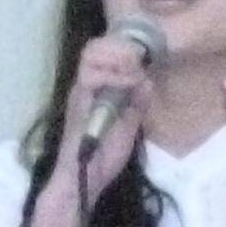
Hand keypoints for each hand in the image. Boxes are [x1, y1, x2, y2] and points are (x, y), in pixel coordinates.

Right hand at [63, 29, 154, 192]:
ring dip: (116, 56)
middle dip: (120, 46)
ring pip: (90, 54)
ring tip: (134, 68)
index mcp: (97, 89)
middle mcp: (86, 86)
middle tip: (140, 58)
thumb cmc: (103, 157)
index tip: (146, 57)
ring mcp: (80, 92)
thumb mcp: (129, 126)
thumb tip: (148, 80)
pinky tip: (128, 82)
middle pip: (94, 47)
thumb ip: (137, 104)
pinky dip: (112, 75)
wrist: (84, 180)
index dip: (124, 48)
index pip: (104, 53)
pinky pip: (89, 77)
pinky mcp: (77, 103)